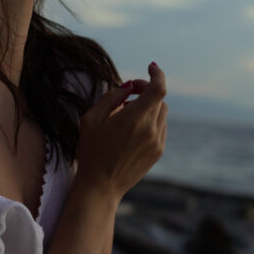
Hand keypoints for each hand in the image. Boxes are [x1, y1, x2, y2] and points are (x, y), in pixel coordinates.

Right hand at [76, 62, 166, 201]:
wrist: (100, 186)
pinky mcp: (158, 152)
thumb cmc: (92, 151)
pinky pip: (161, 128)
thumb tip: (128, 86)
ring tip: (127, 114)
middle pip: (158, 99)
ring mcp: (157, 142)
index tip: (151, 66)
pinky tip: (132, 130)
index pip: (158, 88)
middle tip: (127, 94)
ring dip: (148, 107)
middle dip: (145, 91)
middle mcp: (151, 129)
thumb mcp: (92, 118)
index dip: (157, 74)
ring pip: (161, 113)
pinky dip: (151, 121)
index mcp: (135, 118)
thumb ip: (111, 97)